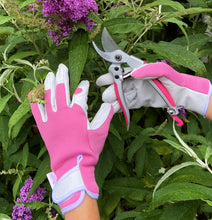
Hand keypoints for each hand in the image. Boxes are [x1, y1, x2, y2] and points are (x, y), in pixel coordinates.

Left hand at [29, 64, 114, 213]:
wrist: (72, 165)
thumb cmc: (88, 149)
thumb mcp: (100, 132)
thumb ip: (105, 116)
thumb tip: (110, 104)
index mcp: (77, 113)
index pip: (80, 93)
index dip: (83, 86)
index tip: (85, 83)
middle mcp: (63, 112)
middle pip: (61, 89)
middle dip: (62, 76)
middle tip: (62, 67)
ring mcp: (51, 119)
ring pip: (48, 96)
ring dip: (48, 84)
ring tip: (49, 74)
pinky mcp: (44, 126)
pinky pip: (36, 111)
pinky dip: (35, 101)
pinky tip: (34, 92)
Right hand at [97, 62, 211, 115]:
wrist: (182, 94)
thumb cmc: (173, 79)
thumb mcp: (163, 71)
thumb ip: (149, 70)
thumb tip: (133, 73)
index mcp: (138, 71)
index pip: (121, 72)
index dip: (111, 76)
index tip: (102, 81)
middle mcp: (135, 81)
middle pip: (118, 85)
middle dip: (111, 91)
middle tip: (106, 97)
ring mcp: (137, 92)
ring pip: (122, 96)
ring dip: (114, 101)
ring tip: (107, 107)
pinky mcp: (140, 101)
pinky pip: (128, 104)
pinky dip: (121, 107)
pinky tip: (114, 110)